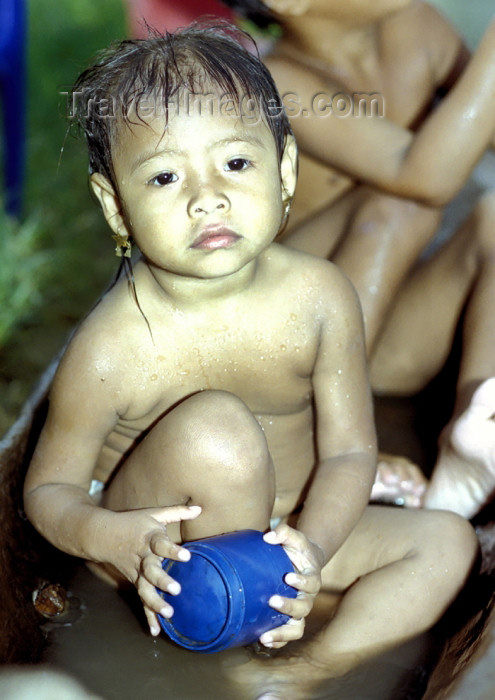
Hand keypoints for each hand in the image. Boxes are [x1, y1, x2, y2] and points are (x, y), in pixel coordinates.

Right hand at [107, 504, 201, 635]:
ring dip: (155, 602)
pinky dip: (148, 616)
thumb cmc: (134, 522)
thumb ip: (176, 512)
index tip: (186, 556)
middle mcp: (142, 557)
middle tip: (176, 590)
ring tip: (169, 613)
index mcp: (149, 538)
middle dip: (162, 580)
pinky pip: (141, 601)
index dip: (172, 550)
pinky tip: (156, 631)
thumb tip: (200, 509)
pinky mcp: (134, 582)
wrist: (103, 535)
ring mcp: (136, 572)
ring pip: (144, 589)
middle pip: (151, 570)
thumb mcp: (154, 514)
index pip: (161, 544)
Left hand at [259, 524, 323, 648]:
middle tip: (272, 600)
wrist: (304, 562)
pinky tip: (263, 640)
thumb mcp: (295, 537)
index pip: (312, 583)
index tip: (288, 576)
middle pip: (304, 608)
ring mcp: (299, 611)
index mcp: (312, 578)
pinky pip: (287, 635)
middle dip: (288, 606)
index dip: (302, 581)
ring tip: (265, 636)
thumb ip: (284, 532)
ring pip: (297, 629)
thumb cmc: (298, 550)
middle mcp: (308, 597)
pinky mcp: (289, 620)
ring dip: (282, 633)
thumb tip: (268, 537)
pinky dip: (278, 641)